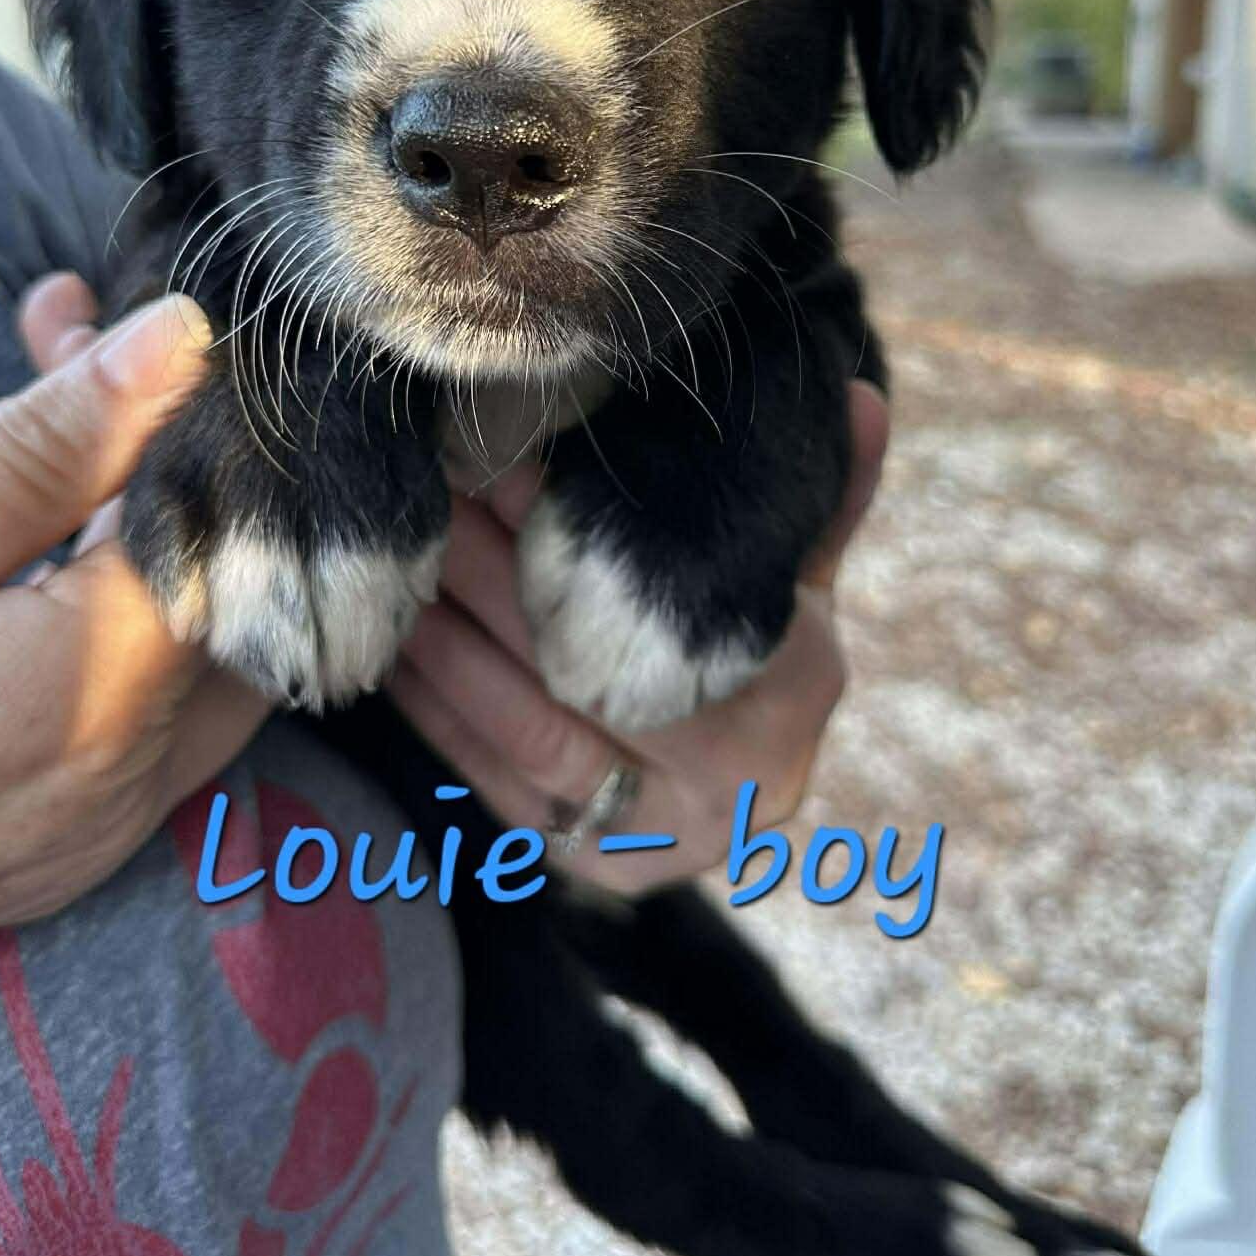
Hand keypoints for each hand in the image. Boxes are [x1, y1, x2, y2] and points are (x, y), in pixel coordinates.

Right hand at [0, 280, 264, 1004]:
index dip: (181, 404)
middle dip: (171, 457)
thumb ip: (40, 454)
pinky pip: (147, 713)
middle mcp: (135, 775)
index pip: (236, 516)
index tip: (88, 319)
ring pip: (195, 646)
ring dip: (148, 533)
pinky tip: (42, 556)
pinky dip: (121, 620)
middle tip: (66, 350)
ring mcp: (103, 826)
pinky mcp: (65, 848)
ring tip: (51, 438)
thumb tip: (184, 339)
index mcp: (100, 694)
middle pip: (234, 579)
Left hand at [388, 383, 888, 891]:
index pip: (661, 605)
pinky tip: (396, 653)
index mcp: (796, 690)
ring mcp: (666, 833)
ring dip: (450, 647)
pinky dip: (439, 719)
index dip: (574, 532)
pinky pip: (499, 788)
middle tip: (428, 501)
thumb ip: (827, 492)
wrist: (754, 790)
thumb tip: (860, 391)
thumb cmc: (771, 652)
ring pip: (531, 733)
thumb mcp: (807, 576)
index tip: (503, 460)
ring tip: (399, 571)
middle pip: (585, 667)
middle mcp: (738, 778)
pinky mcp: (598, 864)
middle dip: (492, 577)